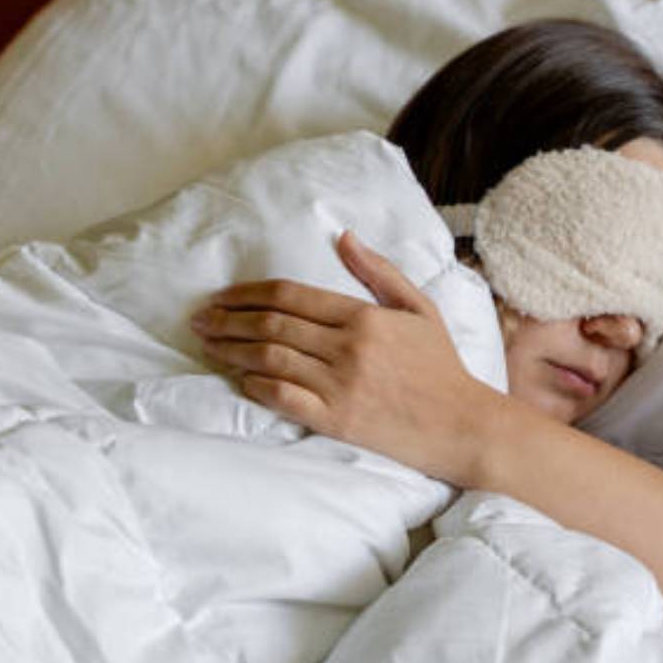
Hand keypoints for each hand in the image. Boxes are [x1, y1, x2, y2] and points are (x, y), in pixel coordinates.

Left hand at [189, 231, 496, 483]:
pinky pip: (283, 398)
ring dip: (232, 349)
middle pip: (271, 325)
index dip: (247, 293)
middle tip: (199, 319)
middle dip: (227, 319)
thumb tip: (344, 237)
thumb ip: (378, 272)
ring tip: (209, 345)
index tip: (222, 296)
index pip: (290, 296)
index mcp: (364, 316)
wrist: (462, 425)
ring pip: (270, 358)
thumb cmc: (441, 367)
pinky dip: (255, 385)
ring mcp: (340, 385)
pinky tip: (240, 378)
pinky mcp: (336, 420)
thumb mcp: (419, 308)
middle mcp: (348, 348)